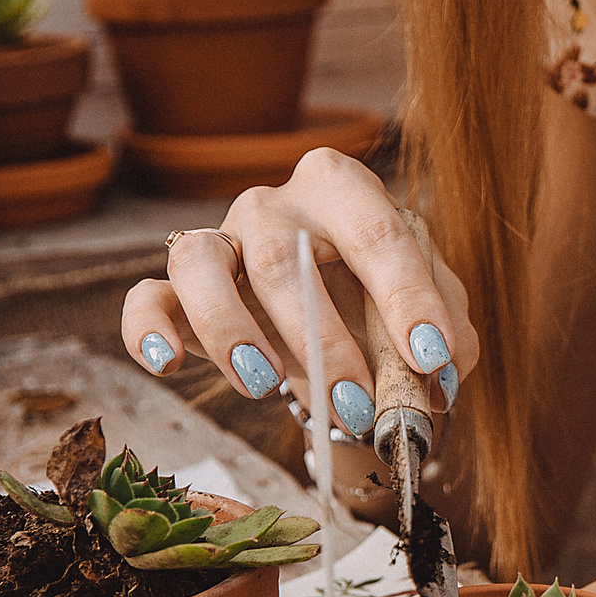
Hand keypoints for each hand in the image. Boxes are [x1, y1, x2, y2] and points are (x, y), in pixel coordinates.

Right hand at [121, 148, 479, 426]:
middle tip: (358, 406)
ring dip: (232, 328)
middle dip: (324, 341)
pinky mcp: (177, 288)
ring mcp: (220, 242)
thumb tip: (440, 371)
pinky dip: (149, 329)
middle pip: (283, 257)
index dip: (406, 295)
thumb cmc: (385, 304)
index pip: (376, 232)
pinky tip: (170, 363)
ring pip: (200, 263)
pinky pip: (148, 297)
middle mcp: (274, 205)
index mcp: (343, 189)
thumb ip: (447, 332)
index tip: (432, 356)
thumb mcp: (432, 311)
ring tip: (268, 386)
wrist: (339, 320)